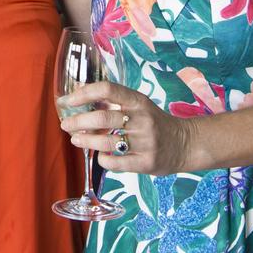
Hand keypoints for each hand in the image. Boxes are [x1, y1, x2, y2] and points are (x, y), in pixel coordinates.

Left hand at [60, 81, 193, 175]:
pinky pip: (115, 162)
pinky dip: (102, 159)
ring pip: (106, 142)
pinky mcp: (146, 163)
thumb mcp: (139, 105)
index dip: (83, 94)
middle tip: (66, 124)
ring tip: (76, 140)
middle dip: (78, 121)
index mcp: (139, 101)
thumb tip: (79, 94)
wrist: (186, 144)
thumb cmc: (155, 122)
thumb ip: (114, 101)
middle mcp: (142, 119)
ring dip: (85, 141)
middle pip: (102, 118)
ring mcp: (145, 142)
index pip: (107, 89)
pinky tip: (99, 155)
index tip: (66, 101)